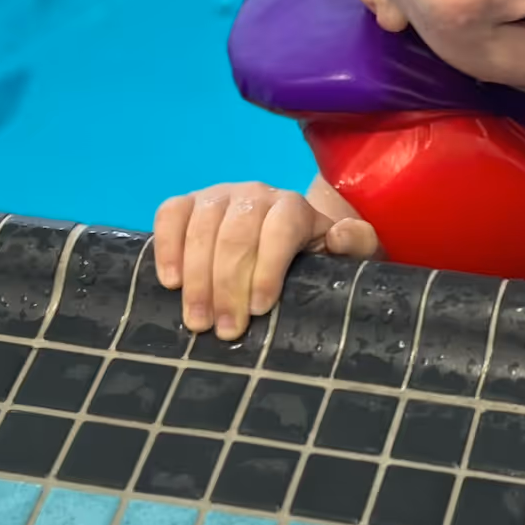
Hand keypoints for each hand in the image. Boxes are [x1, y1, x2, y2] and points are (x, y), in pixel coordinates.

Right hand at [153, 183, 377, 340]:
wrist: (289, 241)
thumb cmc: (318, 258)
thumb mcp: (348, 257)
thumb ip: (358, 244)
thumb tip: (339, 236)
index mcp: (295, 207)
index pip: (280, 229)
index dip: (267, 269)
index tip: (258, 309)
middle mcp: (256, 193)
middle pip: (236, 234)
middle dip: (228, 286)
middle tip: (225, 331)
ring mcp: (219, 195)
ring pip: (202, 227)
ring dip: (197, 278)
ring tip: (197, 322)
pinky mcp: (189, 204)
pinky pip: (170, 214)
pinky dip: (166, 246)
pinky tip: (171, 283)